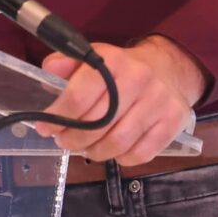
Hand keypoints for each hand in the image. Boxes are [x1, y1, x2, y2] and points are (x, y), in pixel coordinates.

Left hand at [34, 36, 206, 165]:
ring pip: (117, 143)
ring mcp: (158, 102)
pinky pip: (140, 154)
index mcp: (114, 61)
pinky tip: (114, 150)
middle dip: (73, 138)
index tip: (45, 127)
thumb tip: (50, 71)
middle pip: (97, 124)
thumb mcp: (94, 57)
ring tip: (87, 147)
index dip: (58, 116)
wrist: (167, 69)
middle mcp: (138, 79)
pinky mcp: (172, 122)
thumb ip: (68, 63)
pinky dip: (121, 158)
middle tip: (64, 140)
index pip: (79, 96)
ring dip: (95, 152)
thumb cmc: (122, 69)